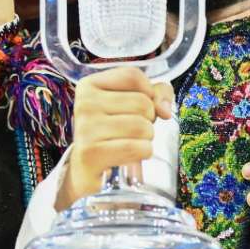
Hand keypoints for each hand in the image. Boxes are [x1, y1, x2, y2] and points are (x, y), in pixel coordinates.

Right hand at [59, 67, 173, 210]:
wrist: (88, 172)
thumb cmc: (114, 133)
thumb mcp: (132, 105)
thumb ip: (156, 93)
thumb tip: (165, 109)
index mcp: (89, 85)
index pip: (133, 76)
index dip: (148, 93)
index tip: (140, 108)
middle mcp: (84, 103)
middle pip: (142, 103)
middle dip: (147, 120)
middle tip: (131, 131)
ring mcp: (85, 129)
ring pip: (142, 126)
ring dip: (146, 138)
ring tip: (131, 143)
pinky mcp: (91, 154)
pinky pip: (136, 147)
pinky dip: (143, 153)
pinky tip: (131, 156)